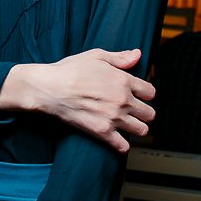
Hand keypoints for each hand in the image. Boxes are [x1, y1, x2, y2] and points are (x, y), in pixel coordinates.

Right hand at [0, 48, 155, 151]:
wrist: (49, 88)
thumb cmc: (69, 70)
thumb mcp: (96, 56)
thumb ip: (120, 57)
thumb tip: (137, 55)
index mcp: (124, 80)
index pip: (151, 92)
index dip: (146, 94)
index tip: (139, 96)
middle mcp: (123, 100)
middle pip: (150, 113)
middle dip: (144, 113)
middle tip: (135, 112)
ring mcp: (114, 117)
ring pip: (141, 130)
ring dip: (137, 128)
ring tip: (128, 126)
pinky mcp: (102, 132)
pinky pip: (122, 146)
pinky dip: (122, 145)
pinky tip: (118, 140)